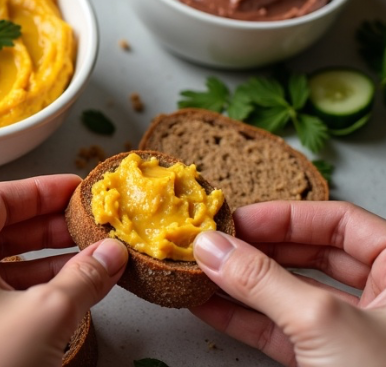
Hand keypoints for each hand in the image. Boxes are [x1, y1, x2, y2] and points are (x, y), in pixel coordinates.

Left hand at [0, 174, 127, 366]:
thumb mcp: (47, 313)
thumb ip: (84, 276)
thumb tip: (112, 252)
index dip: (42, 189)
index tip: (79, 188)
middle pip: (1, 228)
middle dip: (50, 225)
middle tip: (91, 221)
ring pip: (4, 263)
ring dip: (49, 258)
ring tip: (93, 255)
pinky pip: (0, 293)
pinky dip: (36, 287)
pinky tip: (73, 289)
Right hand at [191, 200, 385, 366]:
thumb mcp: (323, 323)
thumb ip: (262, 281)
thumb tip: (213, 248)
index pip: (340, 222)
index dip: (286, 216)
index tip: (236, 220)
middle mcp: (382, 297)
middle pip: (311, 254)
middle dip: (258, 250)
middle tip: (214, 245)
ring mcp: (354, 333)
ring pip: (291, 293)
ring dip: (242, 283)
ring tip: (201, 272)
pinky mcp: (328, 362)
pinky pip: (282, 329)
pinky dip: (244, 317)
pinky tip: (209, 305)